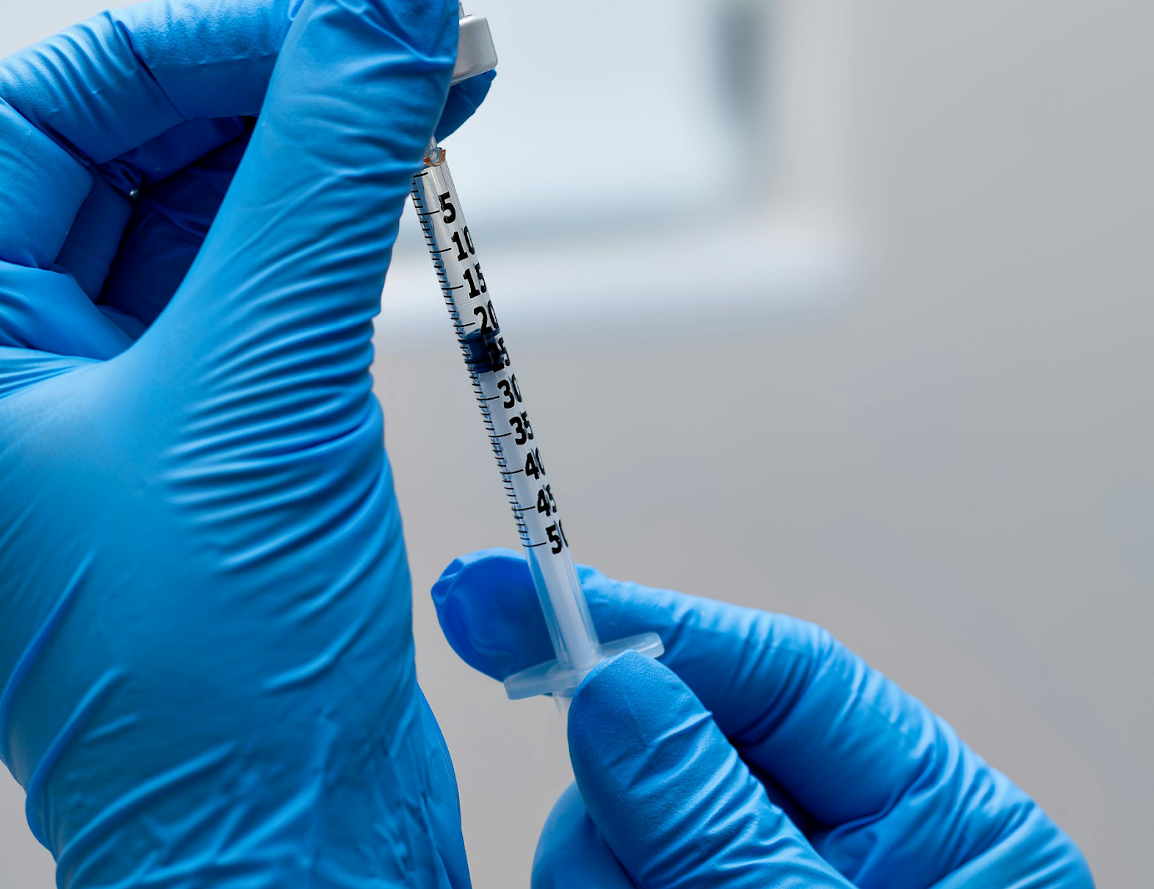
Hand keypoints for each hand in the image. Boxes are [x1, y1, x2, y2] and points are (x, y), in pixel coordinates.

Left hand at [0, 0, 490, 886]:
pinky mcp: (203, 448)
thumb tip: (382, 1)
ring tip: (432, 84)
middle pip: (127, 156)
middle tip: (402, 35)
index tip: (327, 10)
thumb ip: (323, 170)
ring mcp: (105, 412)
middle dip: (268, 89)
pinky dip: (332, 232)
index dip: (188, 42)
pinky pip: (259, 294)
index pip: (41, 117)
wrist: (287, 858)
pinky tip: (403, 181)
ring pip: (204, 220)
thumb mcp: (263, 386)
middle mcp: (1, 374)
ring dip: (314, 152)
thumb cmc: (208, 686)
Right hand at [432, 548, 1092, 887]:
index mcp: (935, 824)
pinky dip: (592, 884)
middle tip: (613, 866)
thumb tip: (614, 682)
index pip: (774, 669)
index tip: (512, 589)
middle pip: (673, 745)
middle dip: (610, 796)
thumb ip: (711, 817)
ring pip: (613, 825)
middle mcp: (844, 849)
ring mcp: (755, 883)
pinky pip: (603, 873)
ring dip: (597, 866)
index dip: (641, 619)